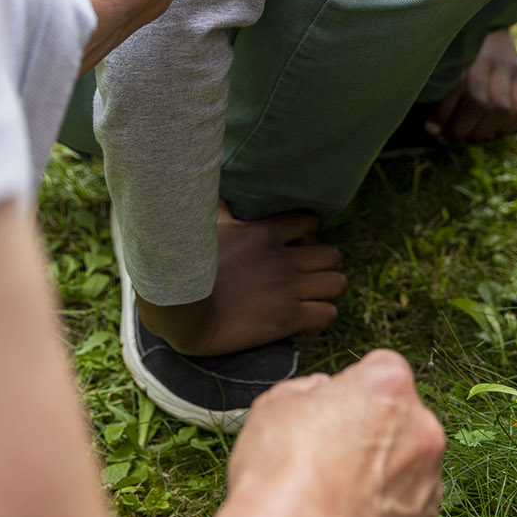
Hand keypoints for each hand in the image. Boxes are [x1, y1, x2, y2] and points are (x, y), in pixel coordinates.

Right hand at [138, 202, 346, 354]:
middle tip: (307, 277)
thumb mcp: (205, 229)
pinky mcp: (286, 318)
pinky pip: (327, 315)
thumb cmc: (186, 268)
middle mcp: (281, 259)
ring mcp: (286, 288)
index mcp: (263, 234)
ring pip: (337, 283)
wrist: (179, 309)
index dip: (309, 234)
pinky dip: (322, 317)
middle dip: (324, 266)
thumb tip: (218, 196)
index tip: (296, 247)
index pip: (310, 221)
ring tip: (312, 298)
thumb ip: (219, 211)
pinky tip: (306, 320)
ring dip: (327, 291)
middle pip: (332, 255)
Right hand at [228, 350, 445, 516]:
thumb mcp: (277, 404)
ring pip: (409, 475)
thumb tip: (322, 398)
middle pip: (403, 424)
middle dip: (375, 438)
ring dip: (382, 484)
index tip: (328, 415)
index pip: (380, 372)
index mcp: (390, 387)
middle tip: (330, 464)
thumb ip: (311, 391)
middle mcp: (424, 432)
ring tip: (334, 507)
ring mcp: (430, 488)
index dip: (351, 393)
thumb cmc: (282, 474)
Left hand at [424, 28, 516, 141]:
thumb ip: (437, 81)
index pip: (456, 92)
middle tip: (451, 136)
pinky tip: (493, 132)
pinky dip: (507, 127)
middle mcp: (487, 60)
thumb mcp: (442, 52)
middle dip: (462, 129)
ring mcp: (508, 67)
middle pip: (480, 104)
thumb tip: (431, 126)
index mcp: (463, 53)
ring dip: (484, 132)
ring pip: (502, 110)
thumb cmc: (454, 41)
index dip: (443, 117)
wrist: (486, 14)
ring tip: (471, 136)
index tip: (431, 128)